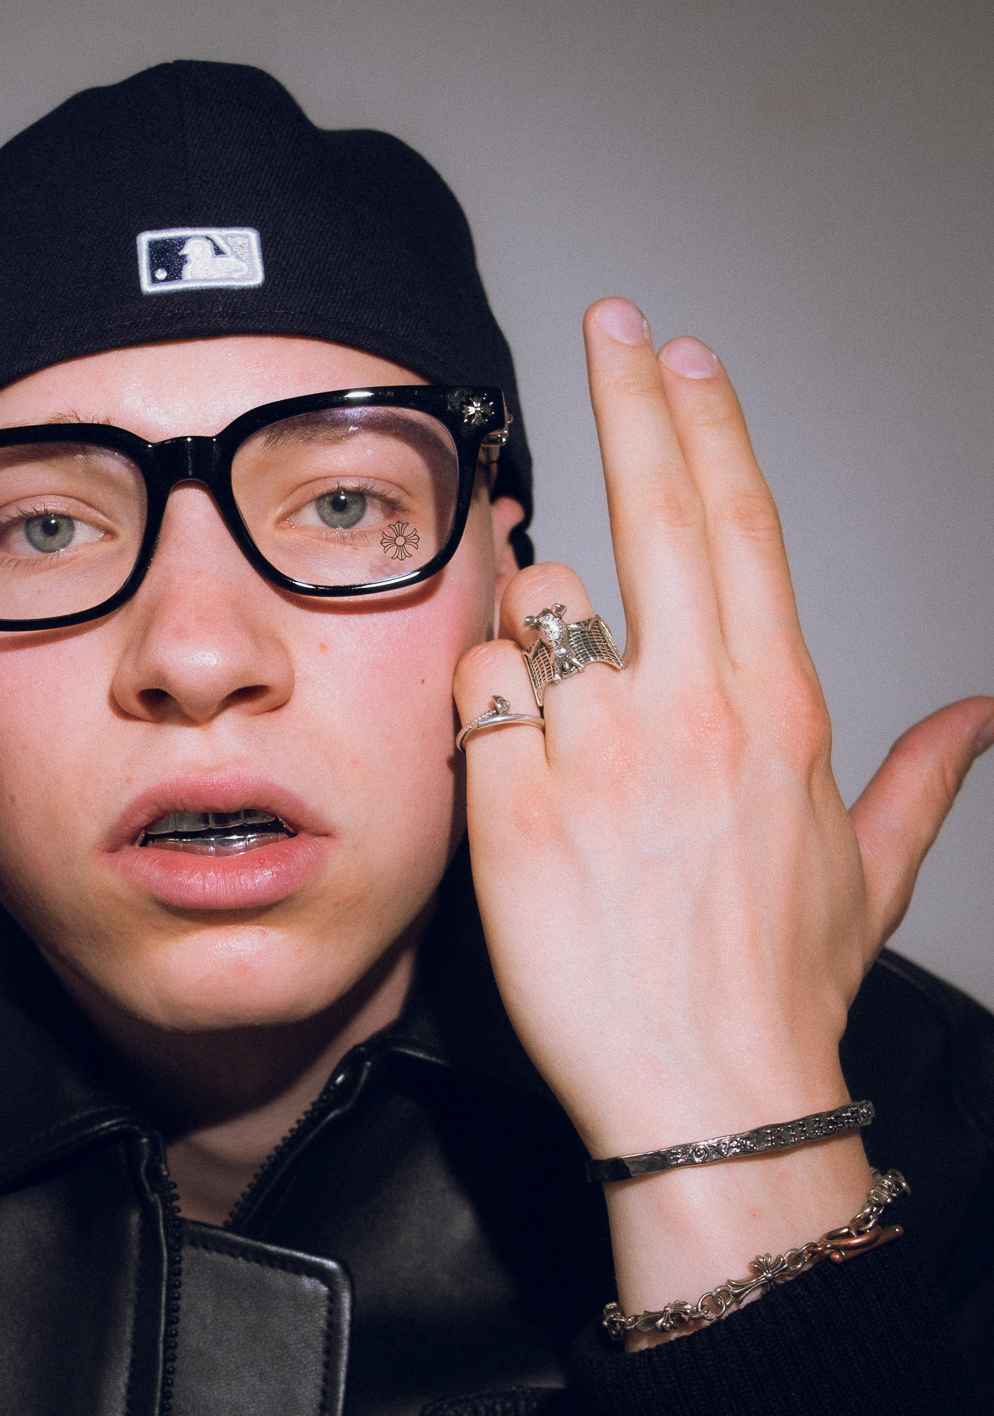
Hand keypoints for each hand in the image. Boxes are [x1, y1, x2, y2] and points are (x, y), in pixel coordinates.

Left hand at [454, 300, 992, 1325]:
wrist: (705, 1090)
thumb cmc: (776, 990)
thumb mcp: (870, 871)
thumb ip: (920, 776)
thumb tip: (978, 717)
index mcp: (777, 710)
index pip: (745, 525)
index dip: (712, 426)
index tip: (689, 359)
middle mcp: (690, 711)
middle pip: (655, 510)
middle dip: (630, 397)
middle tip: (609, 322)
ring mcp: (597, 754)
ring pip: (540, 601)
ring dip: (533, 601)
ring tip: (543, 647)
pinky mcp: (514, 809)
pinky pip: (476, 696)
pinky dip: (481, 695)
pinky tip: (501, 731)